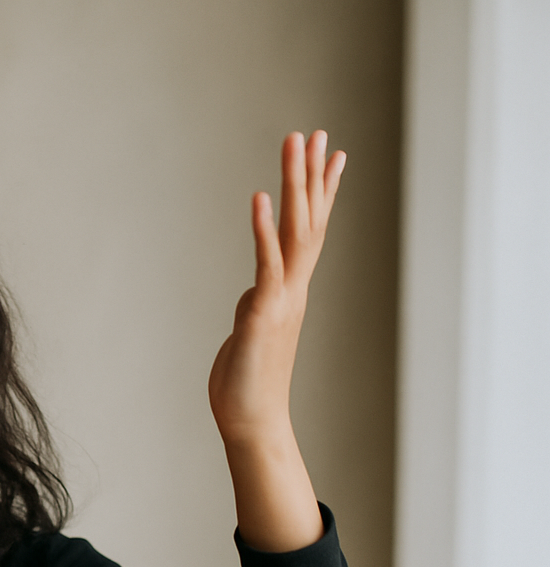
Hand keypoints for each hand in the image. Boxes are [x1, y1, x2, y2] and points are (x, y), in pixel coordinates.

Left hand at [208, 131, 343, 444]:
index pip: (311, 231)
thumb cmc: (247, 384)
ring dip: (294, 185)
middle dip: (311, 175)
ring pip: (295, 231)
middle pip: (309, 221)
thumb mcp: (251, 332)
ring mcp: (281, 298)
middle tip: (316, 132)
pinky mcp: (262, 312)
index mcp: (289, 291)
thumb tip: (255, 292)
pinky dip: (263, 228)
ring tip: (295, 143)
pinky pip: (265, 263)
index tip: (331, 154)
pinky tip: (260, 197)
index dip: (321, 192)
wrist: (252, 422)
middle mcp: (292, 289)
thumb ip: (256, 306)